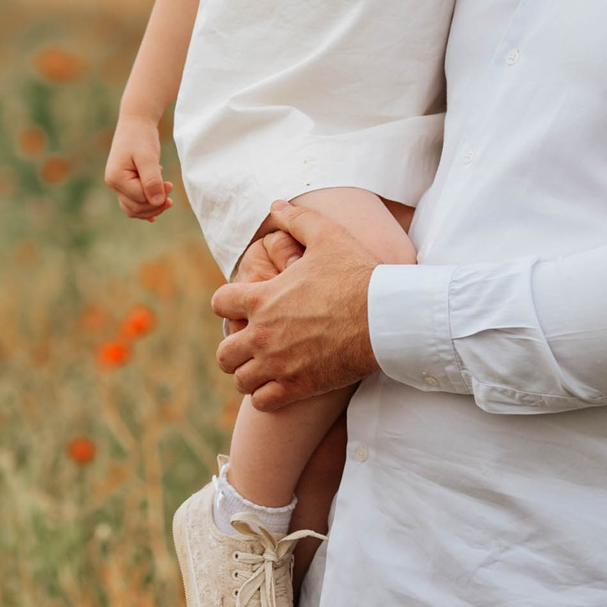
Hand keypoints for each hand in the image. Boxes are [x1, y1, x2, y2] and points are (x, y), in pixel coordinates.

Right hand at [103, 115, 173, 220]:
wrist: (136, 123)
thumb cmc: (141, 137)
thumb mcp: (148, 157)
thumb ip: (152, 180)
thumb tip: (158, 202)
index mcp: (116, 178)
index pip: (139, 198)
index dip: (157, 195)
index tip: (171, 184)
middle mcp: (113, 184)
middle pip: (136, 208)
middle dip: (155, 204)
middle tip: (171, 189)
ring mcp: (118, 185)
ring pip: (134, 208)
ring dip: (151, 208)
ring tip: (168, 200)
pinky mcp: (125, 184)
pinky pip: (133, 203)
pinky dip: (145, 208)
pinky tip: (155, 214)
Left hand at [210, 200, 380, 411]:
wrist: (387, 318)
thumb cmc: (358, 275)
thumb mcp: (328, 236)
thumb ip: (297, 219)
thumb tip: (276, 204)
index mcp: (261, 299)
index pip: (219, 304)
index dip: (228, 304)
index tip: (244, 306)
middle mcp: (262, 334)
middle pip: (223, 352)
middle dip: (234, 347)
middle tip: (253, 343)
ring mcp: (277, 364)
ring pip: (240, 379)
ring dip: (249, 373)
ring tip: (265, 366)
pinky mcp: (297, 387)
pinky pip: (262, 402)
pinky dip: (266, 396)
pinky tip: (280, 385)